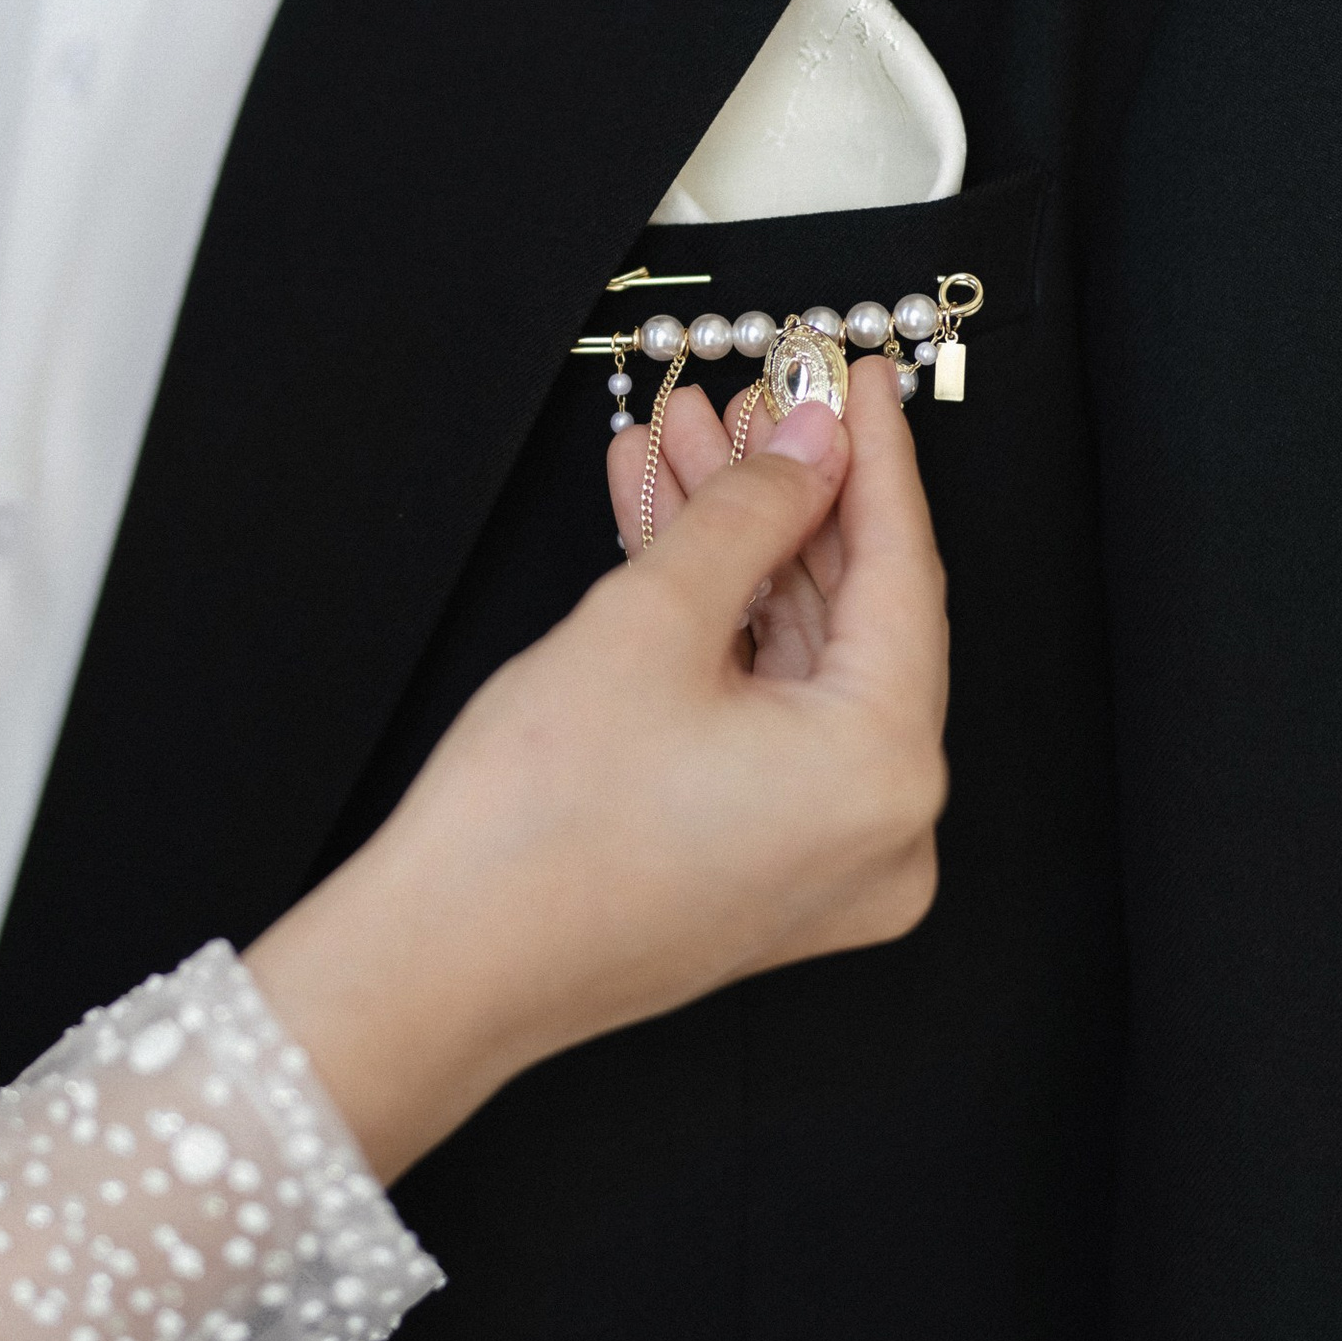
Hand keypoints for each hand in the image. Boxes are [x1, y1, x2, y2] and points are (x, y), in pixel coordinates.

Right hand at [245, 356, 947, 1181]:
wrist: (440, 965)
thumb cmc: (534, 827)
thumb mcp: (651, 621)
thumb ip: (749, 513)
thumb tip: (811, 447)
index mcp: (885, 774)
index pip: (901, 572)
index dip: (871, 455)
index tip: (853, 375)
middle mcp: (884, 832)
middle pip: (850, 616)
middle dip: (783, 497)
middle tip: (748, 402)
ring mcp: (826, 860)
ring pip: (799, 661)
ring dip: (738, 551)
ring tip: (681, 443)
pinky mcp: (767, 869)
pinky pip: (766, 718)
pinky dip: (722, 631)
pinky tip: (665, 532)